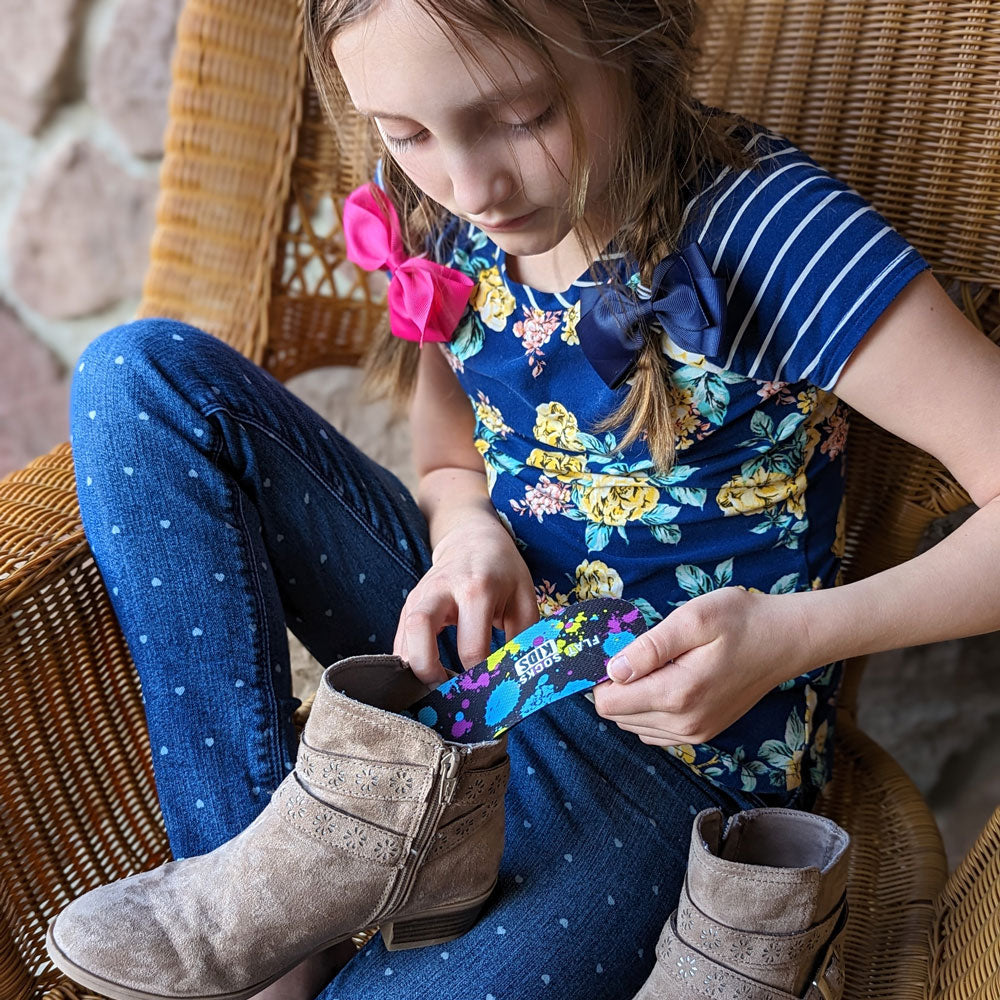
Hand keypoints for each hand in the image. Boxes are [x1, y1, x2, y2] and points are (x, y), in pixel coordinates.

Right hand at [393, 516, 538, 685]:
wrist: (471, 538)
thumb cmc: (503, 570)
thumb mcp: (524, 597)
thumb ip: (523, 636)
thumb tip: (516, 677)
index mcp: (476, 589)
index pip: (471, 647)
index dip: (478, 676)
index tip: (487, 688)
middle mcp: (442, 590)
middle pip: (419, 632)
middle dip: (429, 671)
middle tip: (448, 690)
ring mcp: (420, 596)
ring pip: (403, 638)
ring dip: (416, 669)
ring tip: (439, 686)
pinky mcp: (409, 605)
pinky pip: (400, 639)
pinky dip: (410, 661)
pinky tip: (428, 673)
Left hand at [592, 587, 809, 745]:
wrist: (785, 639)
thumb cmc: (740, 620)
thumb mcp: (692, 619)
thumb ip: (650, 647)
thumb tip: (614, 670)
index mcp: (678, 695)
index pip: (608, 704)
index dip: (601, 676)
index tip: (615, 651)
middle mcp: (684, 724)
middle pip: (618, 716)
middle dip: (616, 686)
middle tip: (636, 653)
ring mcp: (695, 734)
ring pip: (634, 725)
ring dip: (632, 698)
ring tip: (655, 664)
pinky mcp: (703, 733)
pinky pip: (655, 731)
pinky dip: (649, 709)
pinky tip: (664, 681)